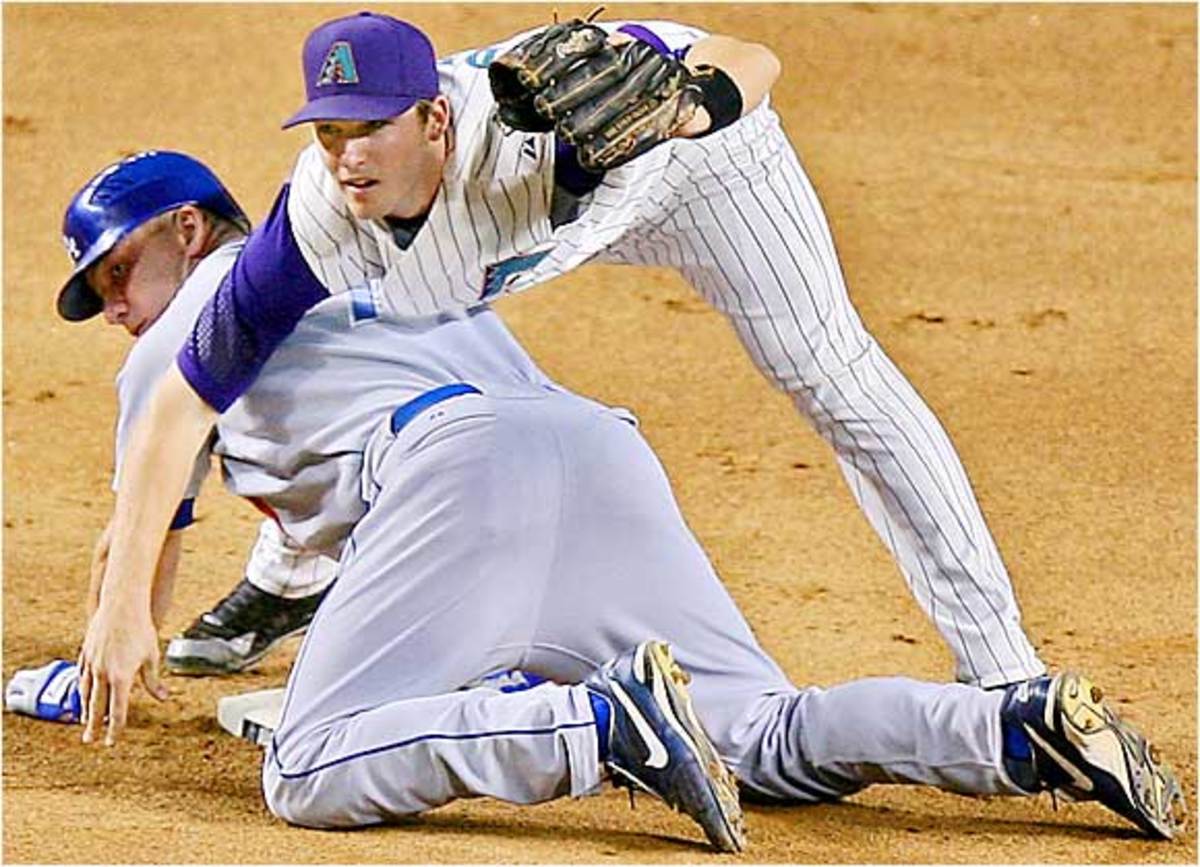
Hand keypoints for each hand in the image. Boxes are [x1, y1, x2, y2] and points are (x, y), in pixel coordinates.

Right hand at [77, 601, 167, 745]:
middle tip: (90, 740)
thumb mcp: (152, 657)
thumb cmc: (141, 630)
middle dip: (93, 725)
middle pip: (96, 706)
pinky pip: (81, 676)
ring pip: (86, 692)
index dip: (114, 728)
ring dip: (85, 708)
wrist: (122, 606)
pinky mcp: (85, 653)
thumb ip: (153, 681)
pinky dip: (82, 689)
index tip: (111, 741)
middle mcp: (103, 673)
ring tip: (85, 720)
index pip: (117, 710)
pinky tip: (83, 694)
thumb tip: (163, 698)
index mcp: (121, 677)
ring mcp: (91, 663)